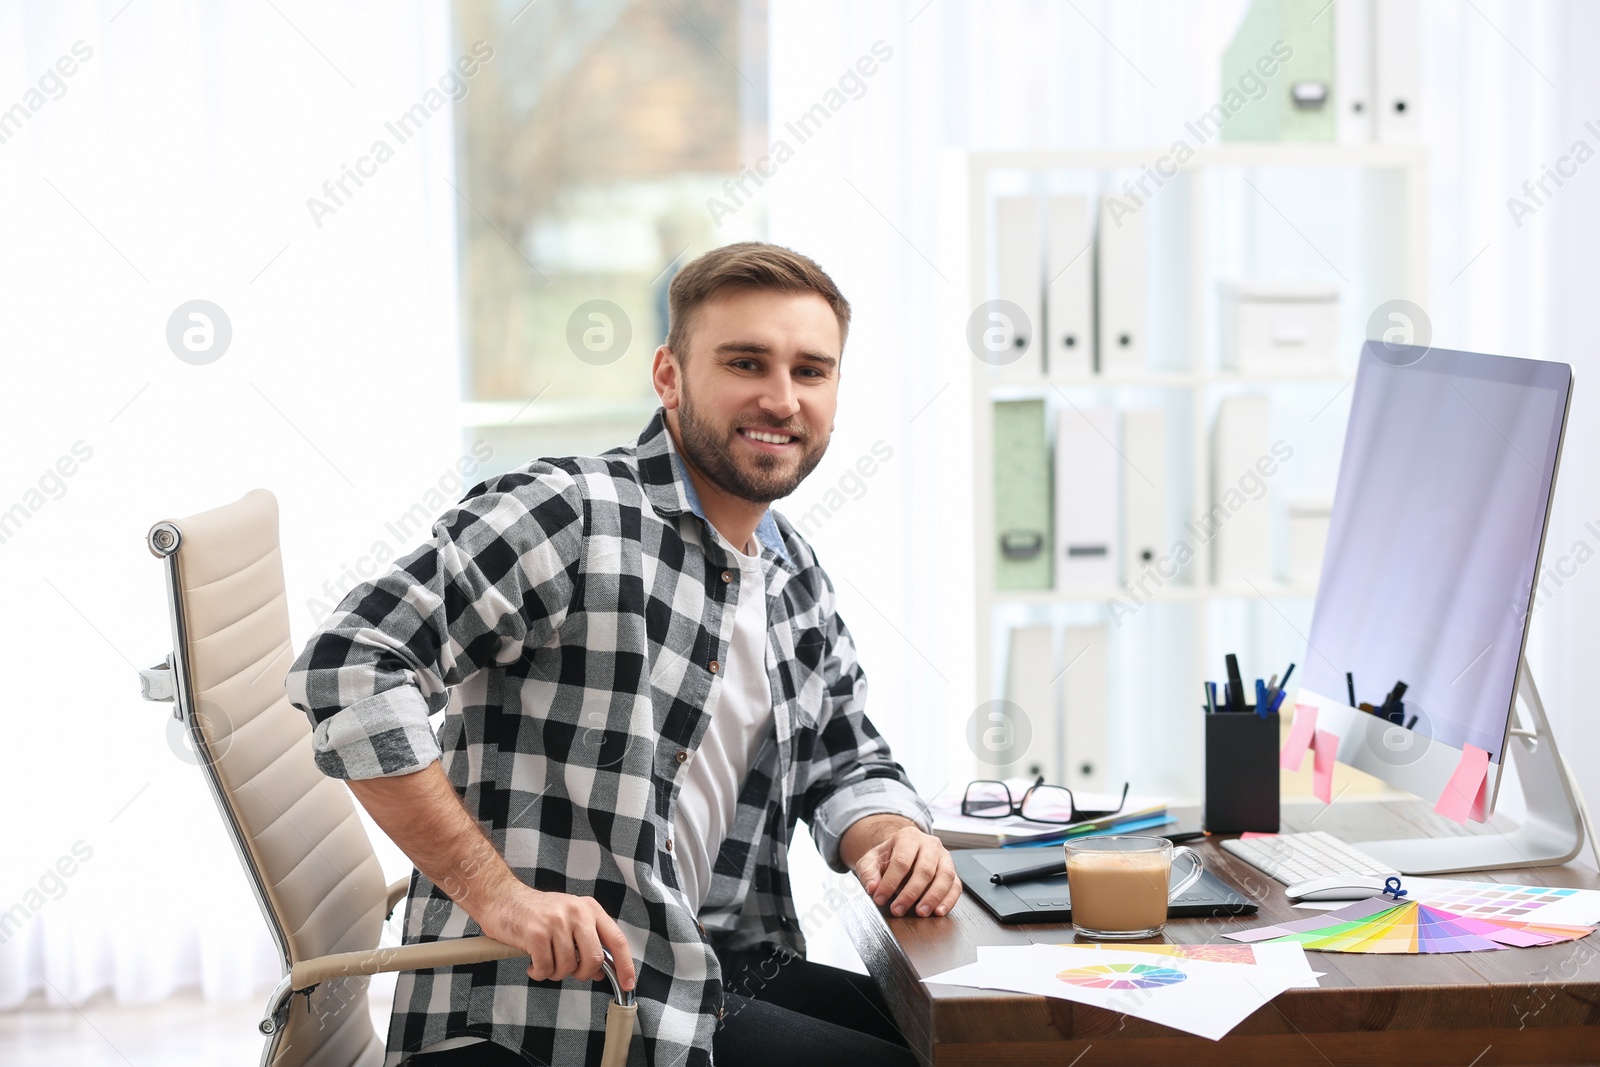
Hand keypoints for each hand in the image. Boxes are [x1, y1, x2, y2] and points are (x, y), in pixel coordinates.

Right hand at [476, 882, 636, 989]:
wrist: (503, 899)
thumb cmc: (537, 912)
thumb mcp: (570, 920)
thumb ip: (588, 942)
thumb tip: (602, 972)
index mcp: (590, 909)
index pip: (616, 940)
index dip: (625, 965)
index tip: (628, 983)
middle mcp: (577, 912)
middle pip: (594, 959)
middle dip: (582, 974)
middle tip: (569, 971)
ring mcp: (557, 922)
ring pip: (568, 967)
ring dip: (555, 973)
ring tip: (545, 962)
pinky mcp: (536, 934)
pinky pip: (546, 968)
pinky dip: (539, 973)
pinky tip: (533, 965)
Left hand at [851, 825, 961, 917]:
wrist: (902, 854)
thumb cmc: (888, 858)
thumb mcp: (871, 861)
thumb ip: (868, 872)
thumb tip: (872, 887)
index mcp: (908, 836)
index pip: (902, 860)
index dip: (890, 882)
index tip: (880, 898)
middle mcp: (930, 844)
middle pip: (925, 869)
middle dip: (911, 893)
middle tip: (898, 910)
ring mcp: (944, 857)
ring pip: (945, 876)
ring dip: (933, 897)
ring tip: (921, 912)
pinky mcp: (953, 872)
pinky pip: (956, 886)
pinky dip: (949, 900)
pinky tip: (939, 911)